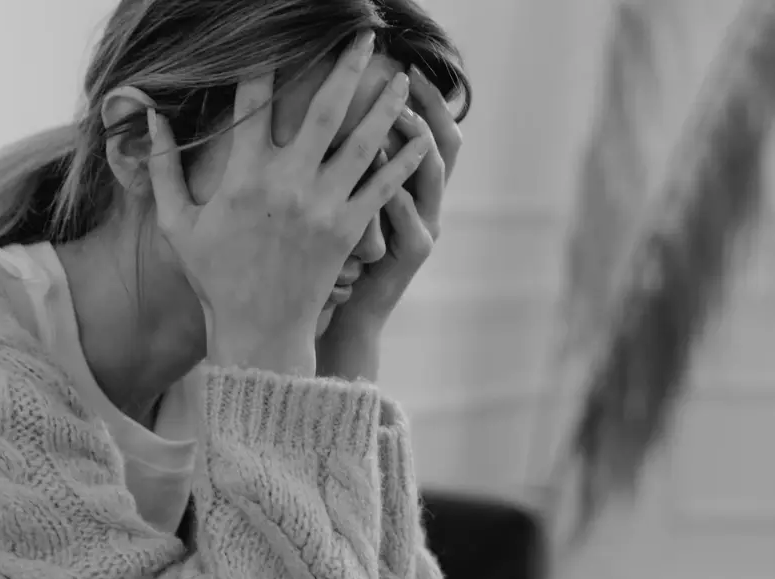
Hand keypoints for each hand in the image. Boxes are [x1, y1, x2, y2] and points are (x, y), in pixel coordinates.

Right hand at [146, 32, 432, 374]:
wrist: (257, 331)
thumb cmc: (214, 277)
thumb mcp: (176, 223)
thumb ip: (161, 168)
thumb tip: (149, 117)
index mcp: (243, 176)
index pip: (255, 102)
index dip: (265, 63)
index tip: (279, 36)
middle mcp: (287, 183)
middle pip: (325, 109)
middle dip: (347, 66)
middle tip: (365, 33)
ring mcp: (322, 206)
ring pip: (363, 142)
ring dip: (386, 104)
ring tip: (404, 76)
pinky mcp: (348, 230)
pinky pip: (383, 188)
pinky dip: (405, 161)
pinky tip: (421, 137)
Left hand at [322, 67, 462, 341]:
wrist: (342, 315)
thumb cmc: (333, 257)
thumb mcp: (342, 203)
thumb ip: (344, 163)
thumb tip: (329, 112)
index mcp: (411, 186)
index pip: (431, 130)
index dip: (427, 99)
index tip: (406, 67)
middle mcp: (427, 203)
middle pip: (446, 144)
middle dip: (430, 108)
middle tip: (406, 80)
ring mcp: (424, 228)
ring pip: (432, 177)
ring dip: (414, 144)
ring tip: (396, 117)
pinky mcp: (412, 255)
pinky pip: (411, 219)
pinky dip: (398, 196)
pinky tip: (381, 177)